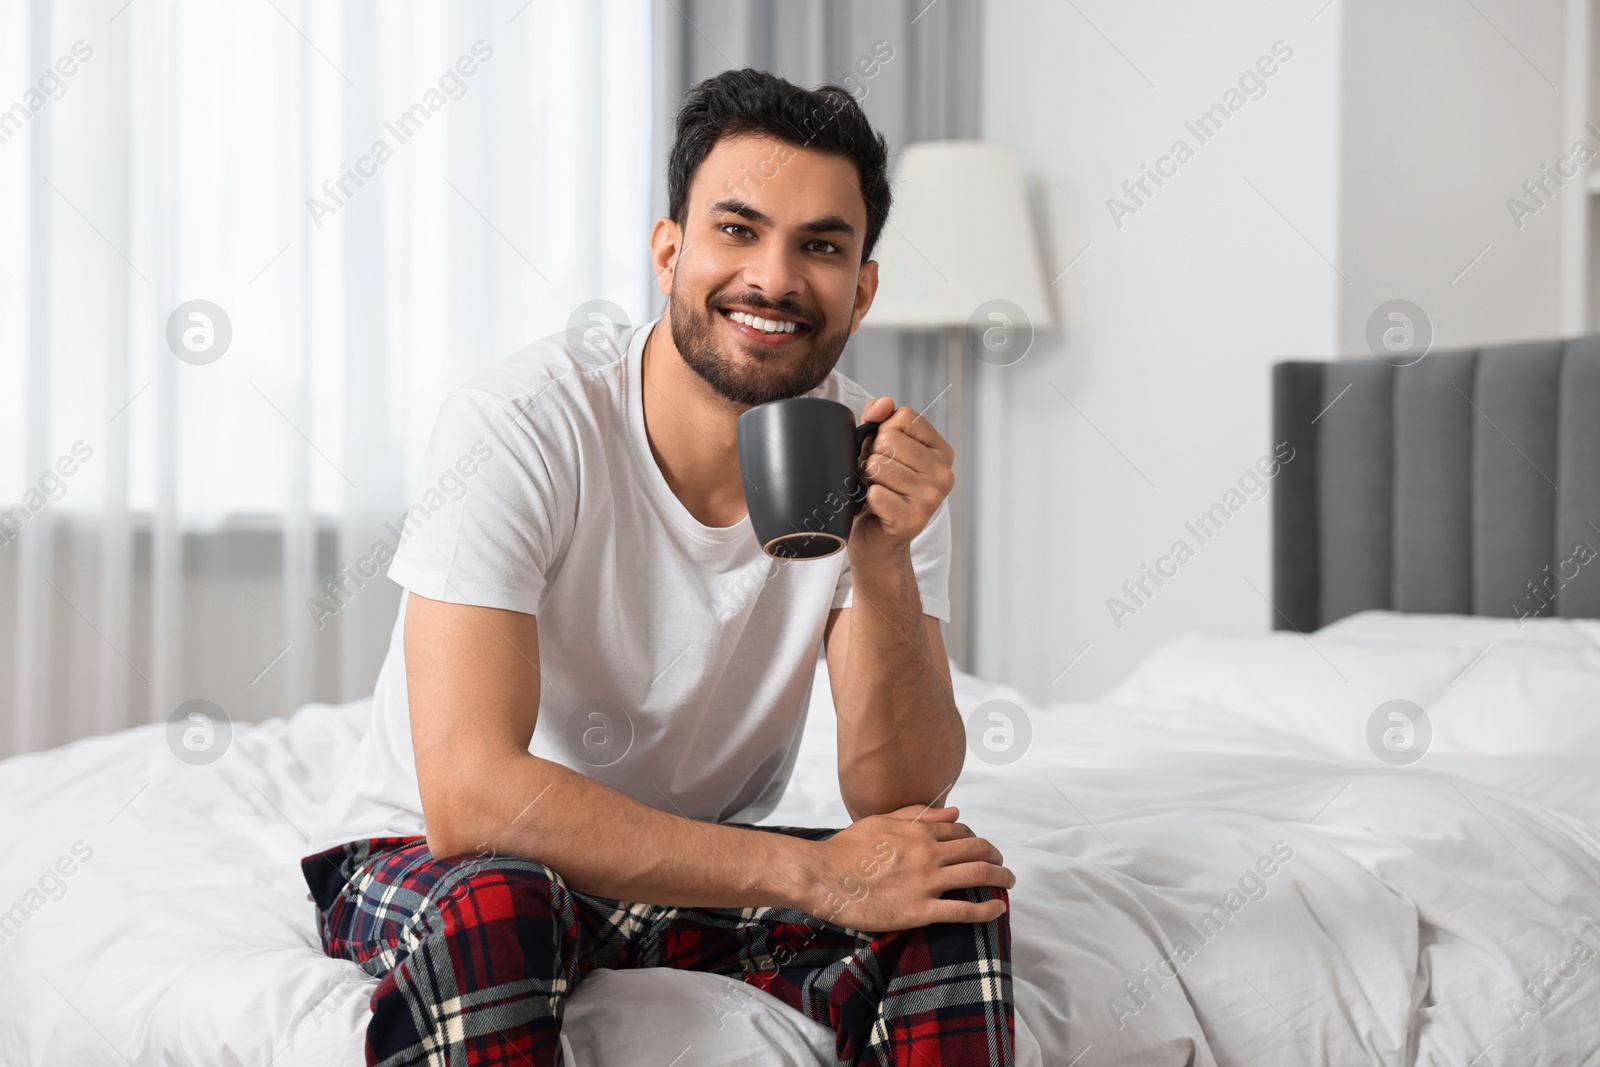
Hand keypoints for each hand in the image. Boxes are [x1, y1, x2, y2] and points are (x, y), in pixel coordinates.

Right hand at [803, 804, 1012, 931]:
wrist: (822, 876)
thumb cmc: (845, 849)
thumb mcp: (881, 821)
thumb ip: (917, 815)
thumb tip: (953, 811)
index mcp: (918, 831)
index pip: (960, 833)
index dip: (977, 841)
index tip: (981, 850)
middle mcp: (928, 853)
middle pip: (977, 851)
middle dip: (996, 857)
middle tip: (1002, 866)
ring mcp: (925, 882)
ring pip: (977, 875)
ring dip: (1000, 878)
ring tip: (1008, 882)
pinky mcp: (919, 911)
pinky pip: (962, 911)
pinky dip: (986, 910)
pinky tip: (998, 909)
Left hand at [851, 397, 954, 558]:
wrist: (876, 541)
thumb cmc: (879, 489)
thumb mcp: (879, 448)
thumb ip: (881, 419)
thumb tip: (884, 403)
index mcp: (941, 451)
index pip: (903, 417)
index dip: (882, 432)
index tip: (884, 454)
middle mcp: (943, 474)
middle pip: (888, 440)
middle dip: (870, 457)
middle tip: (875, 478)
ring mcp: (931, 498)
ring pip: (878, 466)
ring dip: (865, 479)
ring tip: (874, 491)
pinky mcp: (912, 520)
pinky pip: (875, 493)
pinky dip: (865, 500)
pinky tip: (875, 508)